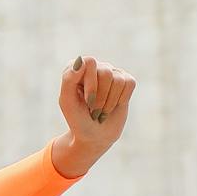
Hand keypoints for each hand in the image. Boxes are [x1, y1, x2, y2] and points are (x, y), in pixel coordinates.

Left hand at [53, 55, 134, 178]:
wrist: (93, 136)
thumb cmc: (77, 118)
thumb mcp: (67, 102)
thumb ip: (68, 79)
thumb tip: (81, 60)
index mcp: (76, 67)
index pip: (89, 62)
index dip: (91, 84)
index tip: (87, 101)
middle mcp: (95, 67)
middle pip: (106, 72)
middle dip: (100, 97)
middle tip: (93, 110)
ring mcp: (111, 73)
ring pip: (118, 79)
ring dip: (109, 102)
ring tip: (101, 110)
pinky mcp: (125, 81)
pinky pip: (129, 83)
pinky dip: (121, 99)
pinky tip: (113, 105)